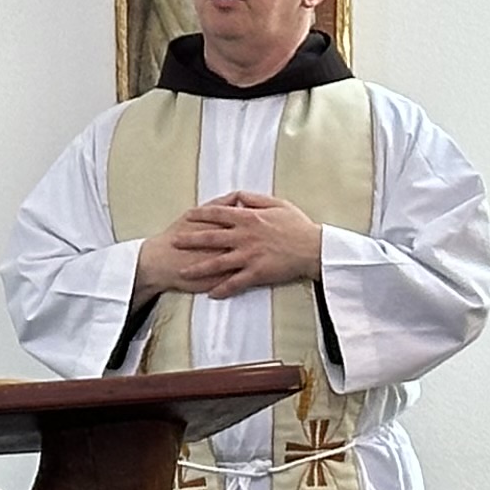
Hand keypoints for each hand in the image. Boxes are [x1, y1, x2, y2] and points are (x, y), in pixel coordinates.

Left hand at [142, 192, 325, 299]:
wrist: (315, 248)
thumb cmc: (298, 225)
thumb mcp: (277, 204)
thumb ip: (254, 199)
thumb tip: (236, 195)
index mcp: (249, 218)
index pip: (217, 214)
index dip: (200, 214)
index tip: (187, 216)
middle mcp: (244, 236)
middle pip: (210, 238)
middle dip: (189, 240)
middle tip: (173, 243)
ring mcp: (249, 256)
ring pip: (216, 263)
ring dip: (198, 268)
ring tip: (182, 273)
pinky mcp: (257, 273)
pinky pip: (235, 283)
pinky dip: (222, 289)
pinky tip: (211, 294)